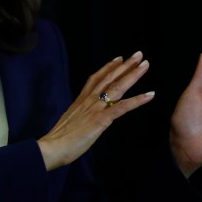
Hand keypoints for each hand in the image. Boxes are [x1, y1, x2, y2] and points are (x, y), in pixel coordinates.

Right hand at [38, 51, 155, 170]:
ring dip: (133, 75)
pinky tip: (150, 95)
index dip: (108, 67)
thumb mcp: (70, 121)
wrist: (52, 147)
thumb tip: (85, 115)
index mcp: (81, 100)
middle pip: (109, 78)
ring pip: (117, 87)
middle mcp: (89, 100)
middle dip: (125, 66)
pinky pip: (122, 107)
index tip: (119, 59)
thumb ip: (80, 115)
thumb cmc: (59, 139)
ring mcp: (95, 108)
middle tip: (138, 54)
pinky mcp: (101, 119)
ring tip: (145, 64)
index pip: (96, 78)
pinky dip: (137, 100)